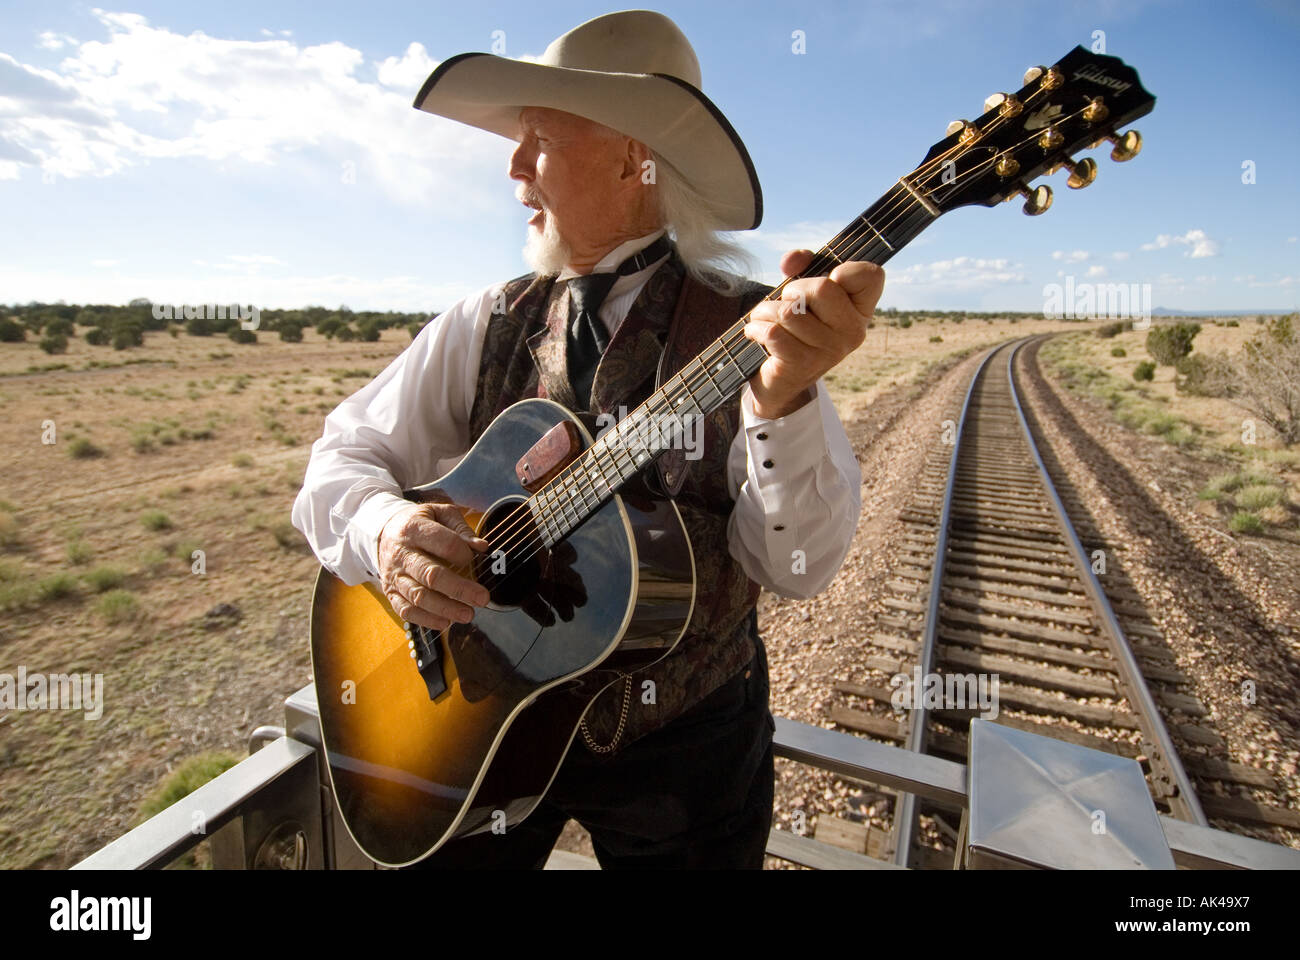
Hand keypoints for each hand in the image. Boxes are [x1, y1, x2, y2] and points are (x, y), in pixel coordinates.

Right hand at [376, 502, 491, 630]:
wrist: (384, 532)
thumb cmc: (419, 523)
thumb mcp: (439, 514)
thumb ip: (461, 528)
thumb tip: (481, 547)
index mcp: (414, 529)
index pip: (443, 543)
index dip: (462, 553)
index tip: (474, 558)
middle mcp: (401, 554)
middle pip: (431, 575)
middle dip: (459, 589)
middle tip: (482, 598)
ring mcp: (394, 575)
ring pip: (419, 596)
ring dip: (445, 608)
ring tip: (468, 614)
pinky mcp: (390, 592)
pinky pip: (406, 610)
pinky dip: (426, 619)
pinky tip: (446, 622)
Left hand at [743, 249, 884, 417]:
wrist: (781, 380)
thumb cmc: (795, 327)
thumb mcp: (803, 292)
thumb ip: (802, 266)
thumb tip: (792, 261)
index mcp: (861, 310)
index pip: (872, 276)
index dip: (846, 270)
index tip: (829, 280)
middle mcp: (853, 332)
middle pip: (822, 288)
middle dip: (792, 290)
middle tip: (785, 303)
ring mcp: (830, 351)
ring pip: (789, 311)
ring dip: (765, 310)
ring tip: (763, 318)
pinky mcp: (803, 365)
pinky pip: (773, 332)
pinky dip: (756, 327)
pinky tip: (756, 332)